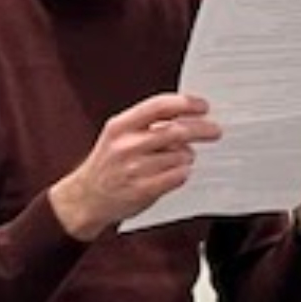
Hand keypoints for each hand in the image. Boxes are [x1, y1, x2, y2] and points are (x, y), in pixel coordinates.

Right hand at [50, 93, 221, 241]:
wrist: (86, 198)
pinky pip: (177, 176)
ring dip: (187, 156)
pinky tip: (175, 173)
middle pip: (176, 131)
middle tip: (214, 131)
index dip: (186, 103)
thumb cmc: (107, 165)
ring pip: (180, 155)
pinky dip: (182, 173)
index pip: (160, 106)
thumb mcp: (118, 135)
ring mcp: (134, 169)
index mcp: (120, 126)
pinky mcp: (142, 190)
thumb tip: (184, 114)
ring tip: (180, 159)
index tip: (203, 107)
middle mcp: (126, 146)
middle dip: (202, 129)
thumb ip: (146, 124)